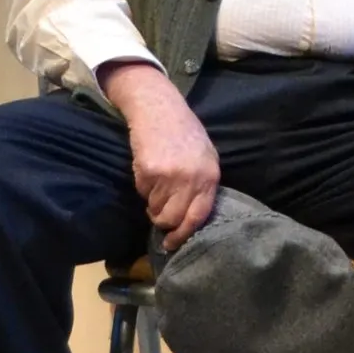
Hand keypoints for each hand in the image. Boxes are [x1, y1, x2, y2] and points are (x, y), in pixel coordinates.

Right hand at [102, 60, 220, 247]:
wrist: (159, 109)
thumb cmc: (185, 134)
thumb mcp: (206, 158)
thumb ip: (203, 185)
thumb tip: (192, 217)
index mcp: (210, 176)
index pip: (199, 216)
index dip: (184, 234)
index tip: (173, 243)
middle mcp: (192, 178)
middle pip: (173, 218)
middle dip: (163, 222)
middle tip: (157, 214)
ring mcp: (170, 175)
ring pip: (155, 209)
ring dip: (152, 203)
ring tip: (157, 183)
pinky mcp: (149, 171)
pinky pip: (143, 192)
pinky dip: (143, 187)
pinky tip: (149, 169)